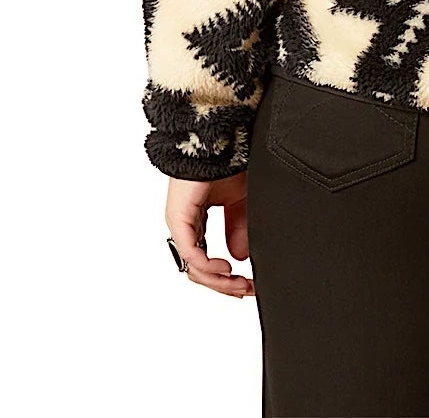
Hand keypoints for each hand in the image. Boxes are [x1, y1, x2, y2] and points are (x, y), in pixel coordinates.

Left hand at [164, 172, 254, 297]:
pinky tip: (226, 270)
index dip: (228, 278)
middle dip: (226, 285)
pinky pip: (191, 253)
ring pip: (194, 267)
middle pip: (201, 270)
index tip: (249, 285)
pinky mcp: (179, 219)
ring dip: (219, 282)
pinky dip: (208, 267)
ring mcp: (181, 224)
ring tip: (239, 284)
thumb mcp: (242, 200)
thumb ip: (240, 227)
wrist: (219, 137)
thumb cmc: (229, 161)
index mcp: (199, 221)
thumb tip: (240, 258)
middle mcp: (187, 226)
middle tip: (246, 291)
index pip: (208, 261)